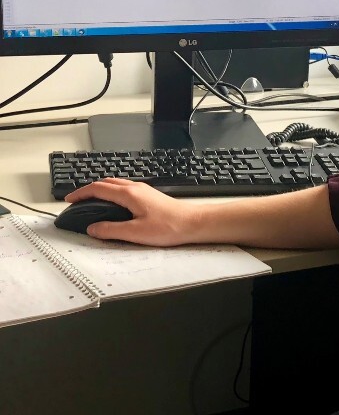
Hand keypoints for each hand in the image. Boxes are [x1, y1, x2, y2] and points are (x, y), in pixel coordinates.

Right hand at [63, 178, 198, 245]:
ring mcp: (144, 190)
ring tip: (90, 203)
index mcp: (129, 194)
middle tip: (77, 201)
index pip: (98, 188)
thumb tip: (93, 228)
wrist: (193, 223)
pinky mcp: (149, 196)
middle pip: (106, 182)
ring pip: (116, 185)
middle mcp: (136, 188)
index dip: (81, 193)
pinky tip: (113, 206)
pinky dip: (112, 194)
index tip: (69, 199)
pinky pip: (125, 190)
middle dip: (89, 189)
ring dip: (101, 190)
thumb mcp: (134, 233)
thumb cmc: (169, 227)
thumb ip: (111, 230)